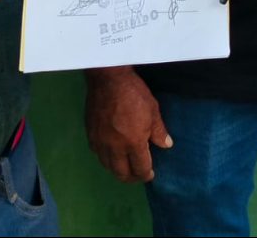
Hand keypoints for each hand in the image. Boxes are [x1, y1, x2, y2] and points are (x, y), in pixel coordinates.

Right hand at [84, 66, 171, 182]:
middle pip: (121, 173)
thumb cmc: (134, 93)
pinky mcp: (90, 133)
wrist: (108, 79)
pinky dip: (105, 158)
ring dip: (117, 169)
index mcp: (133, 143)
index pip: (140, 168)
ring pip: (107, 165)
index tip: (150, 174)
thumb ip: (159, 131)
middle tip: (137, 175)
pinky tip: (109, 153)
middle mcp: (115, 147)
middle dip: (131, 177)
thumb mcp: (153, 111)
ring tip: (124, 167)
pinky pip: (97, 153)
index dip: (146, 174)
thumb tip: (166, 145)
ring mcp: (100, 141)